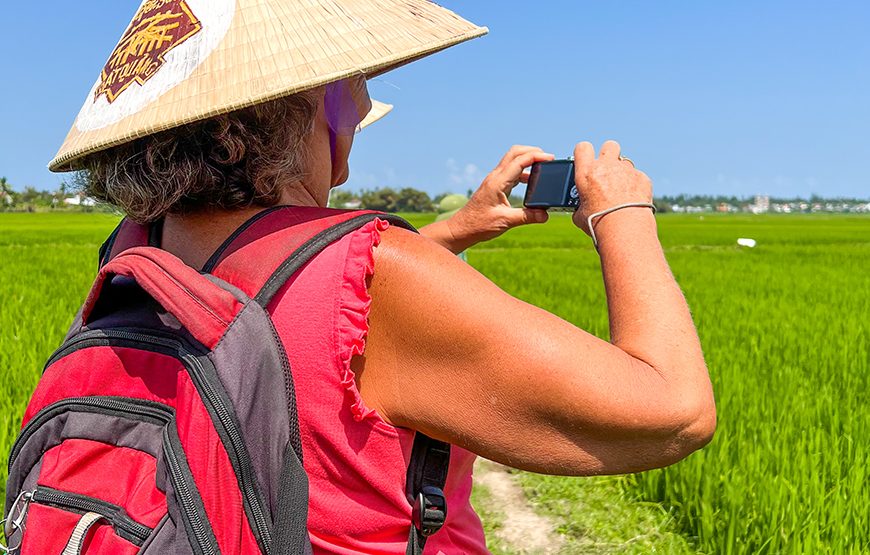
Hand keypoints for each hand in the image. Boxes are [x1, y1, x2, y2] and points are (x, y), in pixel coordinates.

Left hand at [439, 146, 554, 251]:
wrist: (462, 229)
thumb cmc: (478, 225)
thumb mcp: (505, 221)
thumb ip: (527, 217)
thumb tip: (545, 215)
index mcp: (498, 182)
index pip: (519, 160)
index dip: (537, 156)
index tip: (551, 159)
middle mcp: (495, 177)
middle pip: (515, 153)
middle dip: (532, 151)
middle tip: (548, 158)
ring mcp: (494, 180)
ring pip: (512, 161)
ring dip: (527, 160)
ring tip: (543, 168)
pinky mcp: (494, 186)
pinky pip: (510, 172)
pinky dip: (522, 172)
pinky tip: (531, 182)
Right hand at [572, 140, 652, 234]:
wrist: (624, 229)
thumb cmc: (598, 222)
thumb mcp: (579, 215)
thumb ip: (580, 205)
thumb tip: (580, 209)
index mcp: (587, 172)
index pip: (582, 147)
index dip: (584, 153)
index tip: (586, 161)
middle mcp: (607, 166)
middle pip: (609, 145)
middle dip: (608, 154)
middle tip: (607, 170)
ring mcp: (626, 170)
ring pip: (625, 162)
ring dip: (622, 172)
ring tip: (621, 191)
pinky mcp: (642, 178)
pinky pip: (638, 177)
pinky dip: (635, 185)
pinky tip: (633, 200)